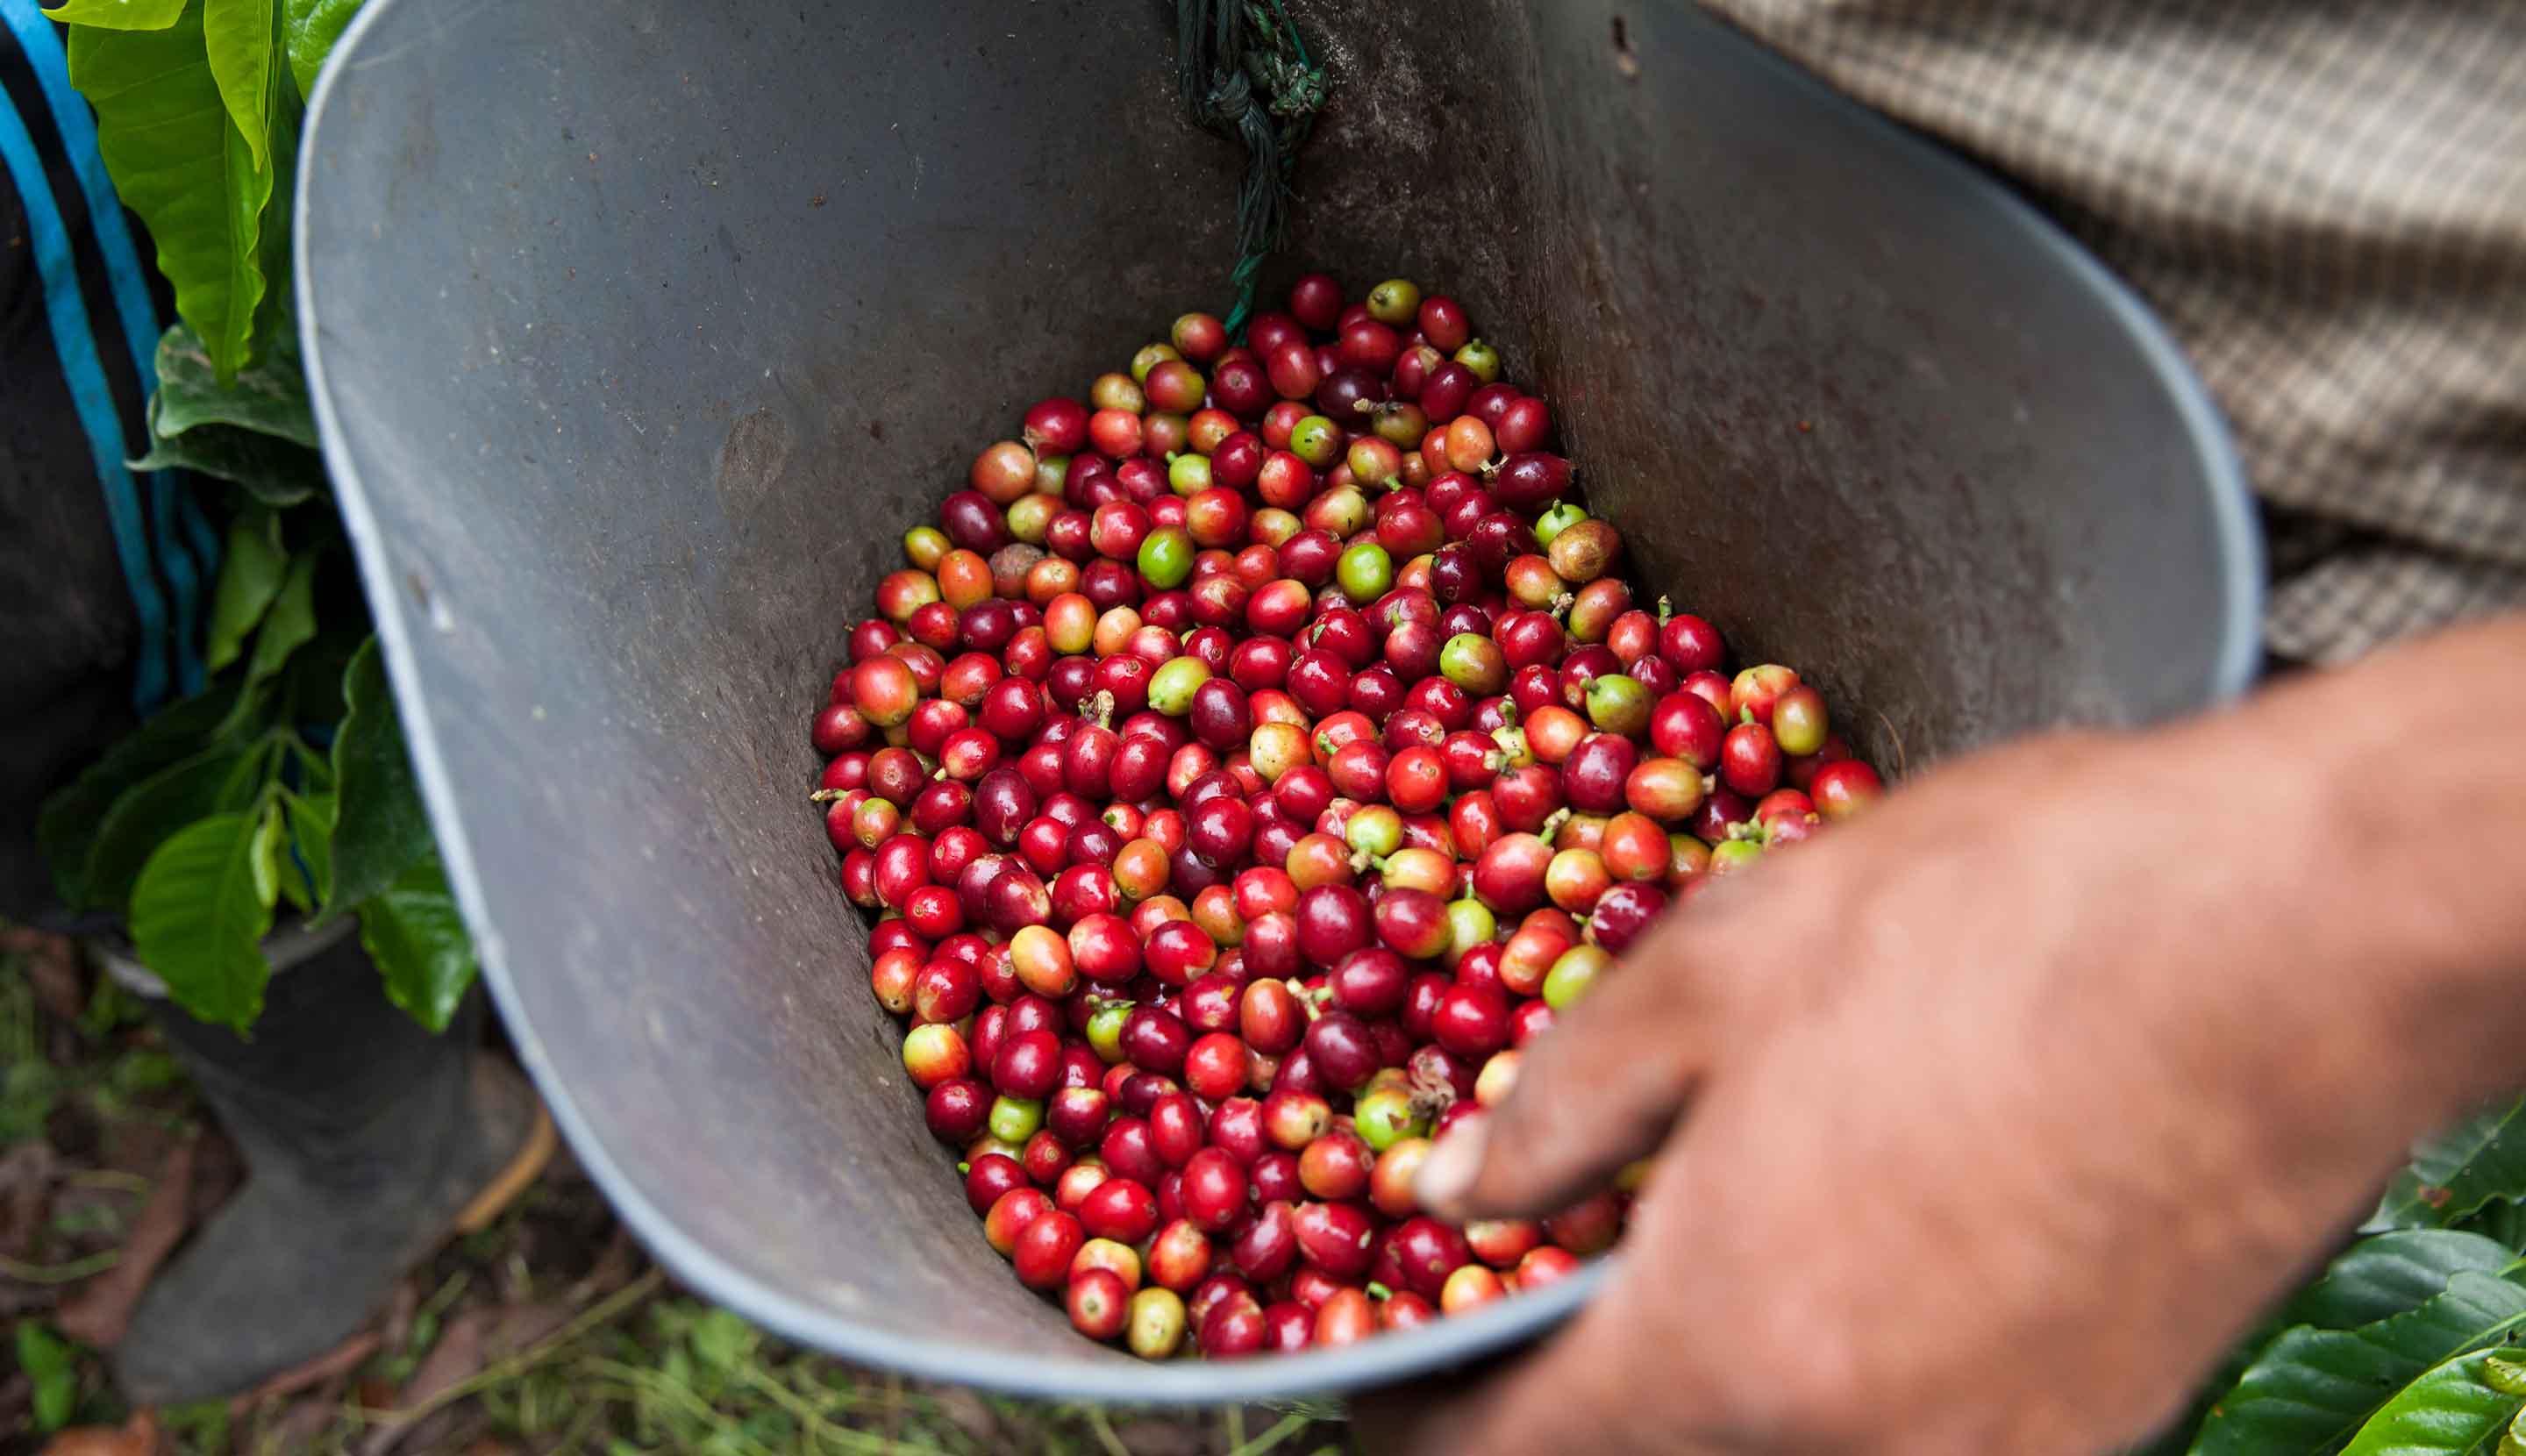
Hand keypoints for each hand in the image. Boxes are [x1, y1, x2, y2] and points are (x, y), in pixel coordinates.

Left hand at [1358, 655, 2525, 1455]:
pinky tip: (1856, 1255)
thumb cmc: (2002, 920)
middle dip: (1575, 1399)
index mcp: (1732, 1350)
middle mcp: (1861, 1451)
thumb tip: (1460, 1185)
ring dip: (1715, 1387)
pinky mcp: (2097, 1428)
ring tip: (1706, 1255)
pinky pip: (1915, 1435)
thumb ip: (1562, 1098)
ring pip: (1784, 1455)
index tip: (1398, 1370)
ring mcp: (1994, 1455)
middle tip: (1546, 1297)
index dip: (1420, 1417)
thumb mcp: (1722, 960)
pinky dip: (1845, 1380)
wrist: (2294, 931)